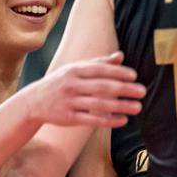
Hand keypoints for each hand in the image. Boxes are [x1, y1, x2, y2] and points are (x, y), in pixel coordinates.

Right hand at [25, 52, 144, 128]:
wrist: (34, 101)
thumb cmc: (61, 82)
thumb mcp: (76, 69)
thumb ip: (99, 63)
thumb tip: (121, 56)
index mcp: (74, 70)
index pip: (99, 70)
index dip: (117, 72)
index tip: (134, 76)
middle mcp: (71, 85)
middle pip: (102, 87)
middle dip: (124, 89)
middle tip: (142, 92)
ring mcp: (69, 102)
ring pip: (98, 105)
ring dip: (120, 106)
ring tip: (137, 107)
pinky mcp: (68, 118)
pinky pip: (91, 120)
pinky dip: (108, 120)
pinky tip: (123, 120)